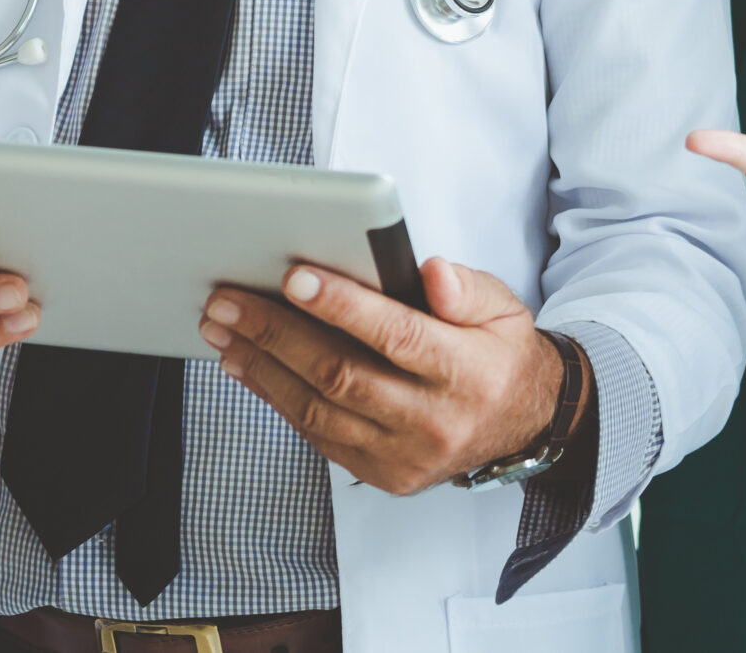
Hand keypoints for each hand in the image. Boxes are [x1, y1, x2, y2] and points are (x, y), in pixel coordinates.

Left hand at [199, 258, 571, 495]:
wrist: (522, 423)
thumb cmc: (499, 353)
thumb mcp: (501, 307)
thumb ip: (466, 287)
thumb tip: (429, 272)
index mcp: (467, 373)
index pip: (397, 336)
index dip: (342, 306)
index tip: (293, 277)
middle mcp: (434, 421)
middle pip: (342, 375)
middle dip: (276, 333)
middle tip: (229, 301)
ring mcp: (404, 456)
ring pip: (318, 410)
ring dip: (262, 367)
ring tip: (223, 330)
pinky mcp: (382, 474)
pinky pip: (317, 435)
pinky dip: (276, 398)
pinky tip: (248, 365)